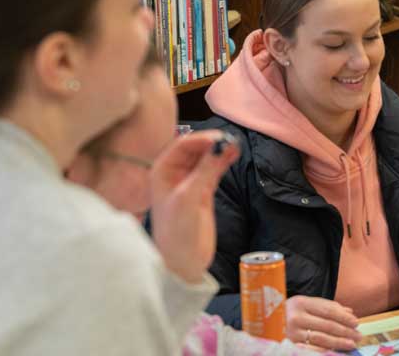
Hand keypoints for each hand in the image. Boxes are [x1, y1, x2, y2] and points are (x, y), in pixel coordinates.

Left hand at [151, 131, 238, 283]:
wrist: (183, 261)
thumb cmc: (176, 231)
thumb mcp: (189, 197)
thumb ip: (205, 170)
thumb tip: (221, 145)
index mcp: (162, 171)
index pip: (182, 145)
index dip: (202, 139)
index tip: (220, 138)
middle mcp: (174, 173)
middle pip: (196, 149)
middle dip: (212, 143)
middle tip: (231, 140)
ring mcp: (190, 182)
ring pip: (207, 158)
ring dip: (220, 151)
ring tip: (236, 146)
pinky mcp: (203, 191)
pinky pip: (214, 169)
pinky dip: (223, 162)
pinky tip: (234, 155)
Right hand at [285, 295, 361, 350]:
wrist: (265, 325)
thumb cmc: (290, 313)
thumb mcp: (306, 305)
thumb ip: (327, 307)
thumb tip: (350, 312)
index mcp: (301, 302)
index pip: (328, 310)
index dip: (344, 317)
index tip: (356, 322)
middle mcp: (295, 317)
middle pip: (327, 325)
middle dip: (345, 331)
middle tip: (358, 335)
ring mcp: (292, 333)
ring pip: (321, 338)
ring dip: (339, 342)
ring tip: (351, 344)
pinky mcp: (290, 345)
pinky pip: (312, 349)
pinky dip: (325, 350)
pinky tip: (335, 351)